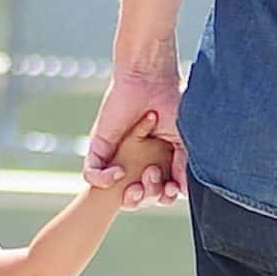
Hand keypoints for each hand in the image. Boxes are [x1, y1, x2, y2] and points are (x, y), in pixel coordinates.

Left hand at [84, 63, 185, 206]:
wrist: (150, 78)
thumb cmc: (171, 102)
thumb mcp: (184, 140)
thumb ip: (183, 166)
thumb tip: (183, 191)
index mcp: (157, 160)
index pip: (158, 191)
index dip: (164, 197)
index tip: (171, 190)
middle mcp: (136, 160)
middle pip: (138, 195)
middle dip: (149, 195)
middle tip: (154, 175)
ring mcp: (116, 155)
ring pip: (116, 190)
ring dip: (130, 195)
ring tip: (141, 180)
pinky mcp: (99, 146)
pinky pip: (92, 174)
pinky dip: (104, 179)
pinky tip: (119, 172)